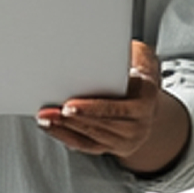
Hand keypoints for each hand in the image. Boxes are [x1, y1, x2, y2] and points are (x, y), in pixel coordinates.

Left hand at [36, 40, 189, 173]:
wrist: (147, 99)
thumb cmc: (138, 73)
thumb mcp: (141, 56)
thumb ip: (129, 52)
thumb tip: (107, 45)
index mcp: (146, 100)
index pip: (115, 108)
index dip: (91, 108)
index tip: (69, 105)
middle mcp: (140, 124)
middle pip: (100, 124)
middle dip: (71, 118)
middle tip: (50, 111)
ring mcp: (127, 139)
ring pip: (91, 136)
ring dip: (64, 127)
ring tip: (45, 118)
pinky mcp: (113, 147)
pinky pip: (86, 145)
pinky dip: (66, 136)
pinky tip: (53, 127)